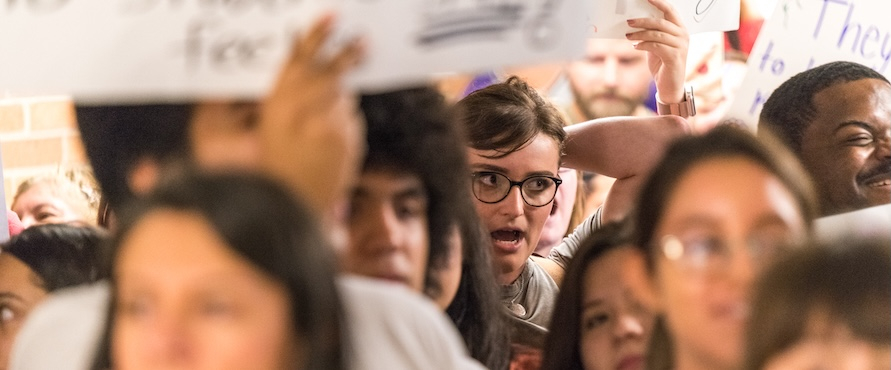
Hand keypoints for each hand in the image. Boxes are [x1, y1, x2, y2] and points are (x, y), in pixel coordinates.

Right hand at [259, 13, 364, 214]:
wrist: (288, 204)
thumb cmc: (272, 168)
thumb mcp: (269, 127)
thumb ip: (289, 100)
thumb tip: (311, 82)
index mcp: (280, 100)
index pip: (301, 57)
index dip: (317, 34)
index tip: (331, 17)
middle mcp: (307, 107)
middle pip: (333, 70)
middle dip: (348, 54)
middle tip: (363, 41)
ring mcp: (332, 123)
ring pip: (344, 99)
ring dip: (340, 101)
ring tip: (329, 112)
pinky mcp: (349, 140)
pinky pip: (350, 123)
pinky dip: (343, 126)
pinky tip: (329, 140)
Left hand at [625, 0, 688, 103]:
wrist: (670, 86)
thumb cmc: (662, 64)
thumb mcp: (656, 46)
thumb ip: (651, 34)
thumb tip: (635, 22)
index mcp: (680, 30)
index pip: (670, 11)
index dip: (659, 2)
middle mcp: (683, 36)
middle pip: (661, 22)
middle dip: (642, 20)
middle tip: (628, 22)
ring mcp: (681, 46)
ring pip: (657, 34)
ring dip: (640, 34)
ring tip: (628, 36)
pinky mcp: (675, 57)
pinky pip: (655, 46)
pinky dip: (643, 45)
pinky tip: (635, 47)